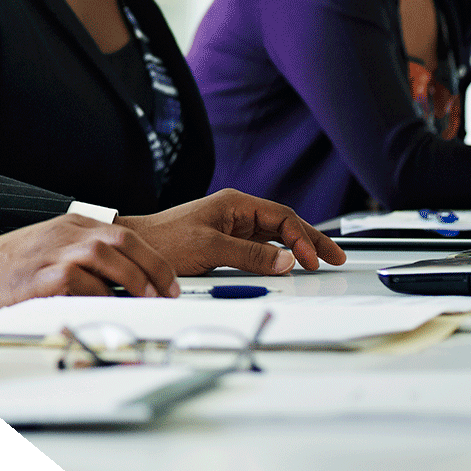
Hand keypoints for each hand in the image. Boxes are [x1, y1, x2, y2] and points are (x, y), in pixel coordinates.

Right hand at [0, 215, 180, 309]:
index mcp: (71, 224)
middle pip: (122, 242)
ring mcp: (55, 252)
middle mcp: (65, 234)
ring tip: (146, 299)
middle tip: (167, 292)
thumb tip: (121, 278)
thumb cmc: (9, 267)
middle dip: (153, 268)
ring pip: (107, 257)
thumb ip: (83, 254)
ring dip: (133, 280)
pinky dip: (102, 296)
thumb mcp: (50, 248)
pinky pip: (83, 283)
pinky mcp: (44, 276)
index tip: (168, 280)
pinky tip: (110, 307)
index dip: (153, 258)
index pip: (124, 235)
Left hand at [117, 188, 348, 276]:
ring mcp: (231, 228)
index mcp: (234, 204)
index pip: (281, 217)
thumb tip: (287, 261)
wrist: (135, 248)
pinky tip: (290, 266)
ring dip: (297, 249)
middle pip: (284, 225)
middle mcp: (235, 213)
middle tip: (336, 257)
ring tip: (321, 261)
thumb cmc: (164, 240)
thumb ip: (250, 255)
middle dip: (311, 240)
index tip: (311, 259)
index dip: (301, 238)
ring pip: (274, 237)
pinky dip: (278, 257)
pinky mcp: (225, 243)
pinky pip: (260, 249)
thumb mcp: (210, 248)